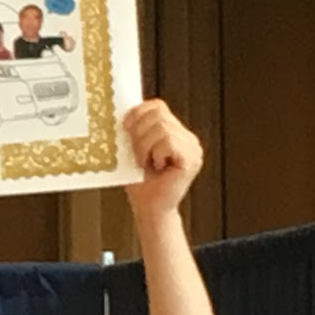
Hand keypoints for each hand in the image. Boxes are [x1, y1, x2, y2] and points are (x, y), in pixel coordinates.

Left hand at [122, 98, 203, 220]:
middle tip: (136, 154)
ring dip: (145, 147)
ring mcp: (192, 147)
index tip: (125, 127)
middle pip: (158, 115)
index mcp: (173, 131)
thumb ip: (134, 130)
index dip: (138, 113)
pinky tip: (157, 167)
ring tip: (145, 163)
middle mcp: (187, 137)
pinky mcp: (192, 159)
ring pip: (162, 128)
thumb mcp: (133, 150)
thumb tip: (122, 112)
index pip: (157, 106)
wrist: (148, 208)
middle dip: (139, 133)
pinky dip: (156, 153)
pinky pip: (168, 142)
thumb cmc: (139, 182)